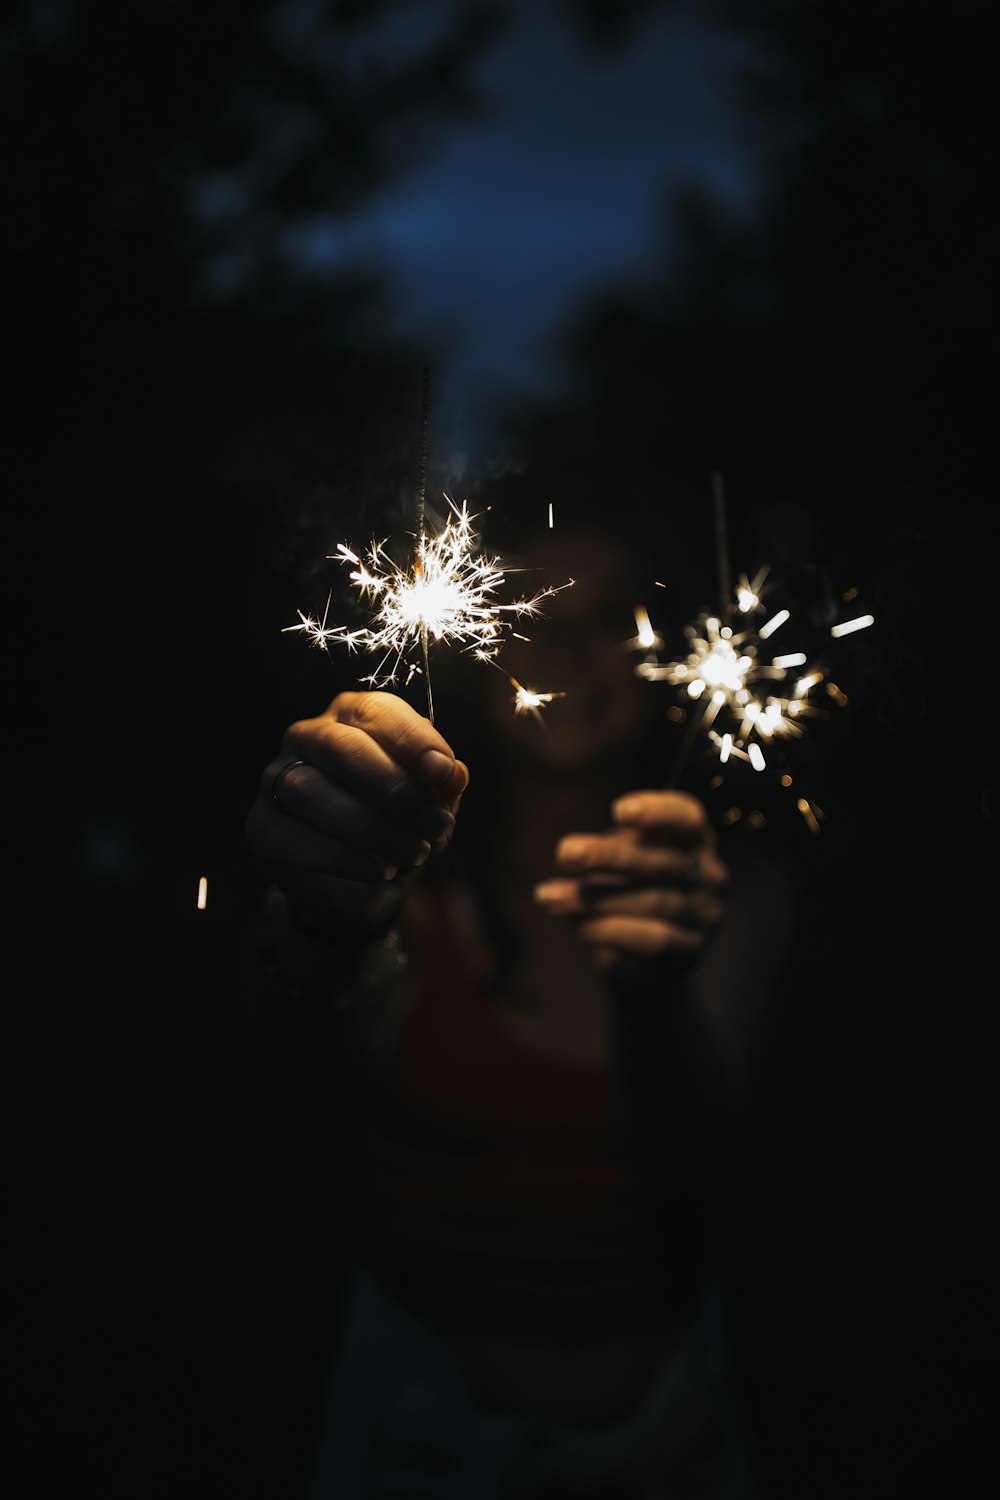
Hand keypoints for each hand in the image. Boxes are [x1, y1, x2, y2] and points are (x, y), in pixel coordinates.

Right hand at [245, 691, 467, 942]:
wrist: (364, 886)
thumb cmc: (400, 826)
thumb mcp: (431, 804)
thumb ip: (441, 785)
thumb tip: (453, 774)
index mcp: (352, 716)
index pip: (376, 712)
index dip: (413, 740)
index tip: (446, 772)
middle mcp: (308, 737)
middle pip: (341, 748)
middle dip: (396, 790)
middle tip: (437, 825)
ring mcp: (277, 780)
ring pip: (311, 791)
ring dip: (373, 827)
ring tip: (414, 852)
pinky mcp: (262, 826)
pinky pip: (294, 836)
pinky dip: (345, 857)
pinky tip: (381, 869)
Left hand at [533, 790, 728, 972]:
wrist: (642, 956)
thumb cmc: (628, 887)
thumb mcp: (623, 858)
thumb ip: (613, 848)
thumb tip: (575, 853)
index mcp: (695, 839)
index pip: (688, 818)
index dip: (658, 812)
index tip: (618, 810)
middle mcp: (710, 874)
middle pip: (661, 862)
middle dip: (609, 856)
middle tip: (565, 853)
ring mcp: (705, 914)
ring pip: (653, 902)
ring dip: (596, 899)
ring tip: (550, 897)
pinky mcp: (692, 951)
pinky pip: (653, 940)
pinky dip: (611, 931)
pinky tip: (578, 927)